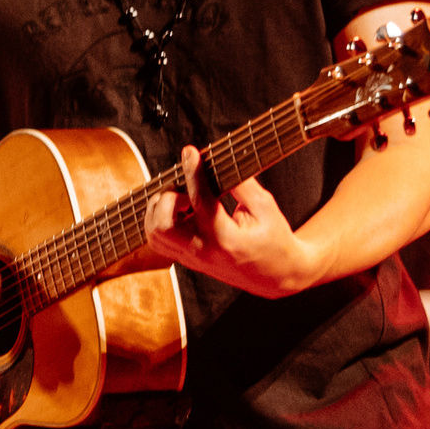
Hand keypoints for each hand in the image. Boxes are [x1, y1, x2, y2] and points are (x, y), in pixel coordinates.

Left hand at [145, 144, 318, 296]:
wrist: (275, 276)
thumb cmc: (274, 238)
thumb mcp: (266, 209)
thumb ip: (242, 186)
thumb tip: (217, 162)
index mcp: (227, 239)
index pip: (201, 202)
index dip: (193, 173)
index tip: (190, 152)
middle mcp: (203, 251)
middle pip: (163, 225)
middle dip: (168, 198)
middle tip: (185, 191)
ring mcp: (191, 258)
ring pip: (154, 233)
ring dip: (159, 209)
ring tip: (182, 200)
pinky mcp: (184, 259)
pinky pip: (157, 240)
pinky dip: (159, 220)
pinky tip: (180, 211)